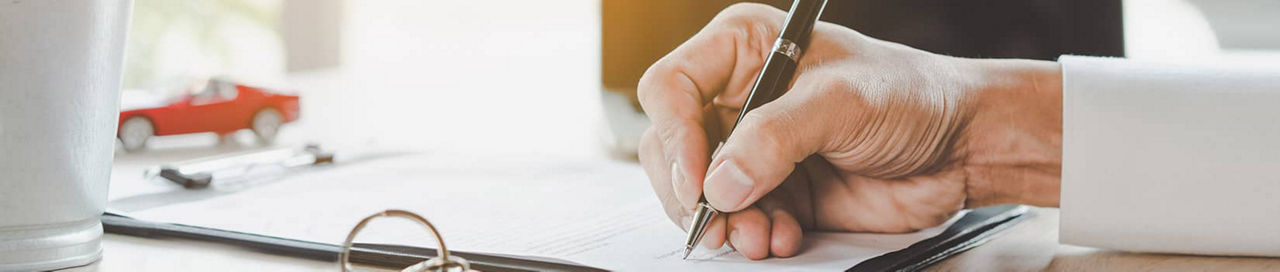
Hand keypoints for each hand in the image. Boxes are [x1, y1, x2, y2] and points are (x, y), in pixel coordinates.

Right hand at [637, 3, 1062, 259]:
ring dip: (726, 223)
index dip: (674, 135)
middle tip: (717, 222)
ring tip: (759, 237)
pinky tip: (786, 236)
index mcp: (743, 50)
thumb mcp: (842, 102)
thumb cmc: (912, 96)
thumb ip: (776, 138)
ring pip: (701, 193)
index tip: (697, 180)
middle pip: (673, 147)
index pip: (670, 88)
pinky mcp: (776, 190)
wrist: (963, 146)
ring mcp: (755, 148)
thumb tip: (720, 182)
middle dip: (694, 192)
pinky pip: (740, 220)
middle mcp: (740, 98)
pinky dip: (756, 235)